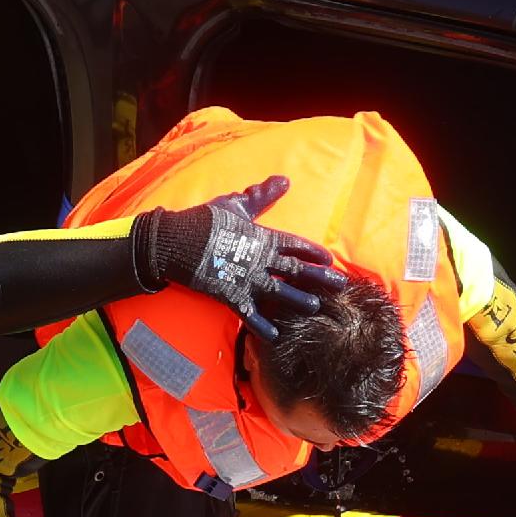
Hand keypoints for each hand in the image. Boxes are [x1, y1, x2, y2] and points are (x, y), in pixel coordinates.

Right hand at [135, 175, 347, 336]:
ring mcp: (246, 279)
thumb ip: (261, 196)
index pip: (296, 245)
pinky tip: (276, 336)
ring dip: (298, 301)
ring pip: (279, 292)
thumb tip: (285, 180)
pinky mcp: (230, 295)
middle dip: (319, 278)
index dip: (313, 252)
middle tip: (341, 286)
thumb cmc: (205, 220)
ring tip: (316, 308)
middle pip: (296, 270)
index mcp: (263, 237)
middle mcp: (260, 260)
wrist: (173, 241)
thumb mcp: (236, 205)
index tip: (330, 260)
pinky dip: (262, 326)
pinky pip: (250, 314)